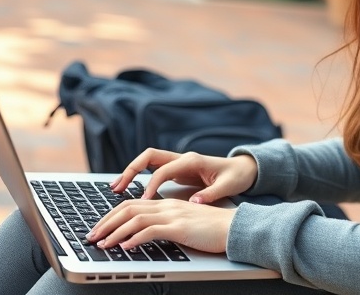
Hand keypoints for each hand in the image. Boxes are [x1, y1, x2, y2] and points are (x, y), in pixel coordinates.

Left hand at [86, 198, 233, 252]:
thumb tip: (145, 235)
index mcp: (166, 204)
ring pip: (135, 219)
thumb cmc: (212, 229)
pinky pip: (151, 231)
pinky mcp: (179, 228)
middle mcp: (166, 206)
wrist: (234, 228)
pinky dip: (134, 239)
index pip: (131, 204)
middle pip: (127, 208)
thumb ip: (167, 225)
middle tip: (91, 236)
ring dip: (115, 232)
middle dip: (106, 223)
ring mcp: (172, 216)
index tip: (99, 228)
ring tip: (103, 244)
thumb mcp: (185, 223)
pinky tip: (125, 247)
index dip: (111, 215)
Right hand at [110, 148, 258, 204]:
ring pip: (147, 161)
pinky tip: (129, 190)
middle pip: (149, 157)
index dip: (152, 185)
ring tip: (115, 189)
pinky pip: (152, 169)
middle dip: (131, 170)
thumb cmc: (236, 177)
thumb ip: (211, 195)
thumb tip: (195, 203)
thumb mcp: (228, 186)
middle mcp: (182, 158)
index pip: (164, 170)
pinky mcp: (177, 168)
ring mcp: (178, 161)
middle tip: (117, 188)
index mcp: (192, 161)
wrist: (244, 168)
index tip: (144, 201)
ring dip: (131, 172)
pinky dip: (139, 176)